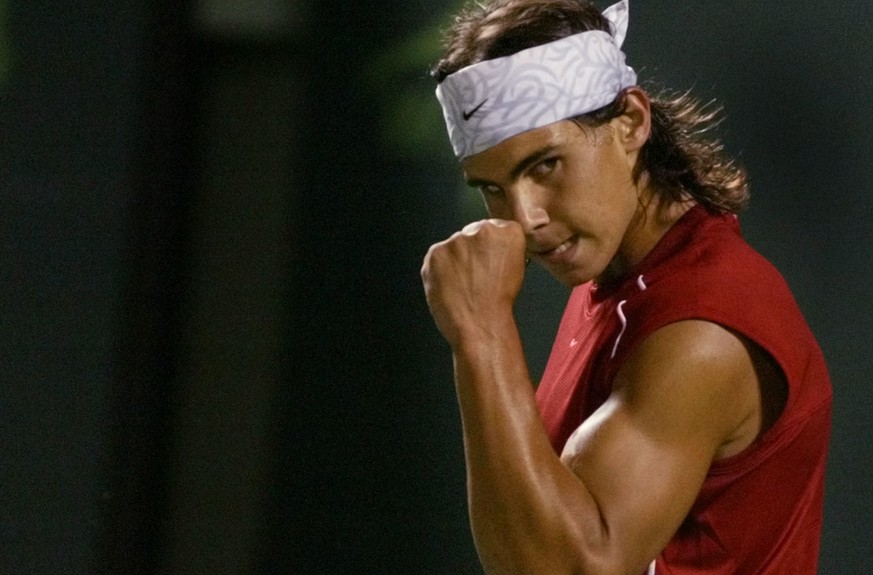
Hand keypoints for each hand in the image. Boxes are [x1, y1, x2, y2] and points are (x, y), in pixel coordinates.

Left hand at [421, 219, 526, 347]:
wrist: (480, 324)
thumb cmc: (498, 304)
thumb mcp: (516, 269)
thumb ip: (503, 249)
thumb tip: (491, 247)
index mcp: (507, 232)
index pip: (495, 228)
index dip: (490, 247)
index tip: (489, 259)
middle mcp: (481, 231)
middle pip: (472, 234)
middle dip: (471, 251)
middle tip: (475, 275)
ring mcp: (455, 241)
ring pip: (453, 246)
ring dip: (455, 261)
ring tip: (463, 284)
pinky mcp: (435, 252)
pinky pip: (436, 257)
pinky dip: (439, 270)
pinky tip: (450, 285)